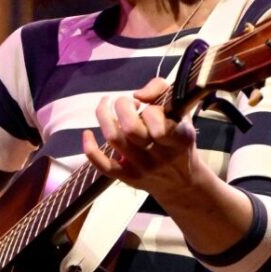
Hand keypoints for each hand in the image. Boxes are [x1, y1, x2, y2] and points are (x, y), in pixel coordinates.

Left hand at [82, 77, 202, 201]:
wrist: (182, 181)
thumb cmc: (179, 138)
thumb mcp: (182, 111)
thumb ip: (162, 90)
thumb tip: (137, 94)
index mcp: (178, 137)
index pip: (156, 119)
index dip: (148, 107)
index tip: (146, 105)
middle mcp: (160, 155)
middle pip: (130, 128)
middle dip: (122, 106)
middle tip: (126, 102)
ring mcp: (142, 168)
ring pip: (114, 139)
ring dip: (104, 116)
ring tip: (107, 105)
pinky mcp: (128, 178)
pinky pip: (102, 165)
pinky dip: (90, 148)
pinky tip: (87, 133)